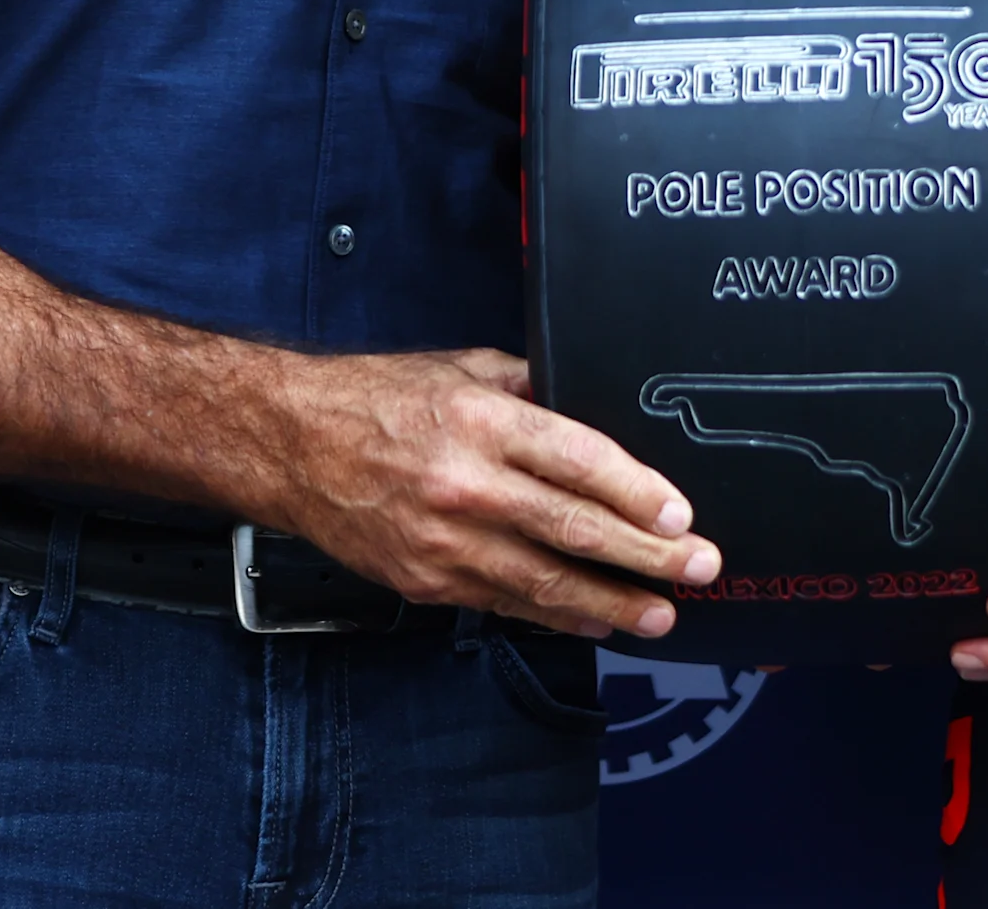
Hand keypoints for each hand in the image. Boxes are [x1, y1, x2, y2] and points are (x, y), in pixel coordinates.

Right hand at [259, 346, 720, 637]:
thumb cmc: (375, 399)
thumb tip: (597, 405)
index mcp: (482, 420)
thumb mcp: (463, 368)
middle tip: (697, 568)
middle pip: (574, 527)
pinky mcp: (426, 579)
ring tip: (659, 613)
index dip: (637, 492)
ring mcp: (444, 540)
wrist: (290, 444)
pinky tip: (595, 620)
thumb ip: (533, 387)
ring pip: (543, 581)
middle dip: (646, 555)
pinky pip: (505, 602)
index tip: (680, 516)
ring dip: (611, 602)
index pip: (579, 460)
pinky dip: (556, 616)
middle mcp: (466, 483)